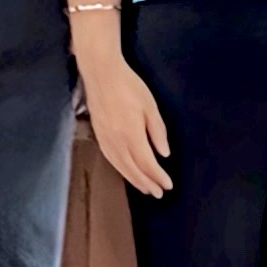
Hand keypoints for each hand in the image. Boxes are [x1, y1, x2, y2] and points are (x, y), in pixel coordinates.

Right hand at [78, 51, 173, 196]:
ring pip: (120, 166)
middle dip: (147, 183)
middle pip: (133, 169)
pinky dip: (120, 169)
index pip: (147, 162)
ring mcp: (105, 139)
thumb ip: (157, 131)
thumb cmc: (129, 86)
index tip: (168, 185)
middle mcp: (117, 141)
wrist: (101, 73)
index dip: (157, 176)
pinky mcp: (98, 134)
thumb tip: (163, 154)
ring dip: (133, 179)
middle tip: (158, 193)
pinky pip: (110, 158)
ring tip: (145, 188)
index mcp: (132, 134)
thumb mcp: (150, 106)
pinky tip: (125, 171)